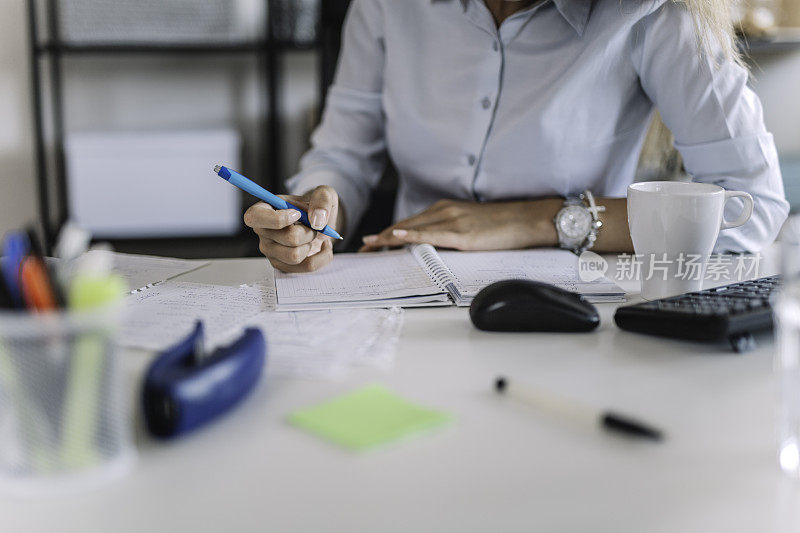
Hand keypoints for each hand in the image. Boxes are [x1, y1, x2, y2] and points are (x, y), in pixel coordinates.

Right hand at [244, 185, 340, 272]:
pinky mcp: (283, 265)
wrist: (321, 224)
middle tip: (312, 225)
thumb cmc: (315, 207)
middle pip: (288, 238)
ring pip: (295, 256)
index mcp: (264, 209)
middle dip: (309, 231)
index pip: (254, 217)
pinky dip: (322, 256)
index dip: (278, 219)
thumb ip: (322, 199)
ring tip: (312, 235)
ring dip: (311, 244)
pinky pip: (306, 266)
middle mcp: (263, 232)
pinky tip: (323, 246)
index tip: (297, 214)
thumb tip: (317, 219)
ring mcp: (271, 251)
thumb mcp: (324, 193)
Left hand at [359, 198, 562, 251]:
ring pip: (412, 229)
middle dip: (381, 238)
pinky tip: (396, 238)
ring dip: (388, 239)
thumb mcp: (471, 229)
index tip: (372, 244)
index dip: (388, 234)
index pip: (409, 224)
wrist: (528, 219)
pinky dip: (411, 236)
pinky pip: (431, 235)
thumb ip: (450, 237)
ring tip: (370, 247)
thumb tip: (432, 253)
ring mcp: (452, 220)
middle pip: (405, 226)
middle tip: (362, 250)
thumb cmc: (504, 226)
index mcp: (445, 210)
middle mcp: (444, 211)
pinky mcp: (463, 233)